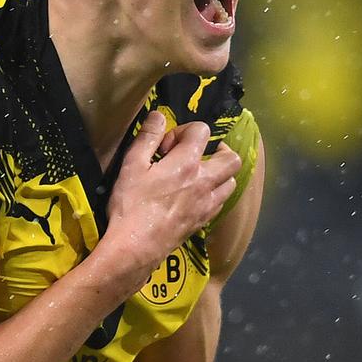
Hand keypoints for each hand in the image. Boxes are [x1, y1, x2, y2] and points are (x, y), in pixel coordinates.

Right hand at [97, 112, 240, 272]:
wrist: (136, 245)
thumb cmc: (130, 204)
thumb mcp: (131, 165)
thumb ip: (147, 137)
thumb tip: (158, 116)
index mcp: (186, 163)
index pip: (202, 131)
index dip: (184, 131)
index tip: (166, 145)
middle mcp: (204, 181)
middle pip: (231, 158)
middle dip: (218, 150)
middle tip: (197, 155)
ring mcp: (208, 203)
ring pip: (231, 181)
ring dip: (219, 174)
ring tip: (198, 176)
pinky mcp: (204, 221)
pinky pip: (221, 202)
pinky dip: (214, 194)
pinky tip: (196, 197)